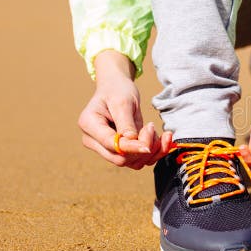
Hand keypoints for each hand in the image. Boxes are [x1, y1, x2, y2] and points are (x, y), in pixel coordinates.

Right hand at [77, 50, 172, 168]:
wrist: (116, 88)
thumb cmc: (117, 90)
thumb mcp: (123, 102)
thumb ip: (126, 124)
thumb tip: (134, 143)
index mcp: (89, 124)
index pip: (111, 145)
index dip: (132, 147)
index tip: (150, 144)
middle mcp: (93, 140)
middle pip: (120, 158)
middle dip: (143, 147)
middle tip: (152, 127)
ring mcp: (105, 148)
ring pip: (131, 162)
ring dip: (152, 152)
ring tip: (159, 132)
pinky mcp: (119, 151)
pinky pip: (138, 160)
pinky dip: (154, 153)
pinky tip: (162, 139)